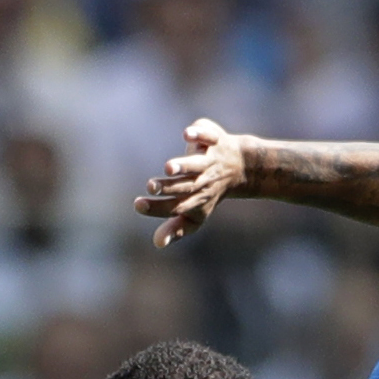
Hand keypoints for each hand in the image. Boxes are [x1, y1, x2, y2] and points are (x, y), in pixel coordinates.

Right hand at [134, 120, 249, 247]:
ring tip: (168, 168)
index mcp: (196, 200)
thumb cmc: (209, 192)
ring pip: (196, 165)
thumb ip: (176, 228)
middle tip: (151, 187)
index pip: (175, 207)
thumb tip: (157, 244)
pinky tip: (187, 135)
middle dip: (168, 188)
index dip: (157, 208)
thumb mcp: (194, 214)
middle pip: (185, 187)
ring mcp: (209, 160)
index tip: (138, 205)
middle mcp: (203, 181)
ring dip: (183, 166)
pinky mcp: (214, 139)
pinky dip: (198, 134)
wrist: (241, 168)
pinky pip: (207, 136)